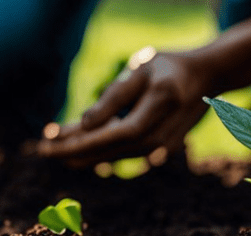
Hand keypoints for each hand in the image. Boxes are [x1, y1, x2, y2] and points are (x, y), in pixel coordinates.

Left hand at [37, 52, 213, 166]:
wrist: (206, 77)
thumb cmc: (169, 66)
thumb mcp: (140, 69)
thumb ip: (113, 97)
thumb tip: (84, 126)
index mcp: (161, 104)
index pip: (115, 133)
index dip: (81, 143)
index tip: (51, 144)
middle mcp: (165, 131)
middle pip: (113, 149)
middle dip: (75, 151)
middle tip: (43, 149)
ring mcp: (166, 145)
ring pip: (117, 154)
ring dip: (85, 152)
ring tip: (56, 147)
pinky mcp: (161, 149)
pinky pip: (125, 153)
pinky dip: (101, 150)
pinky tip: (80, 146)